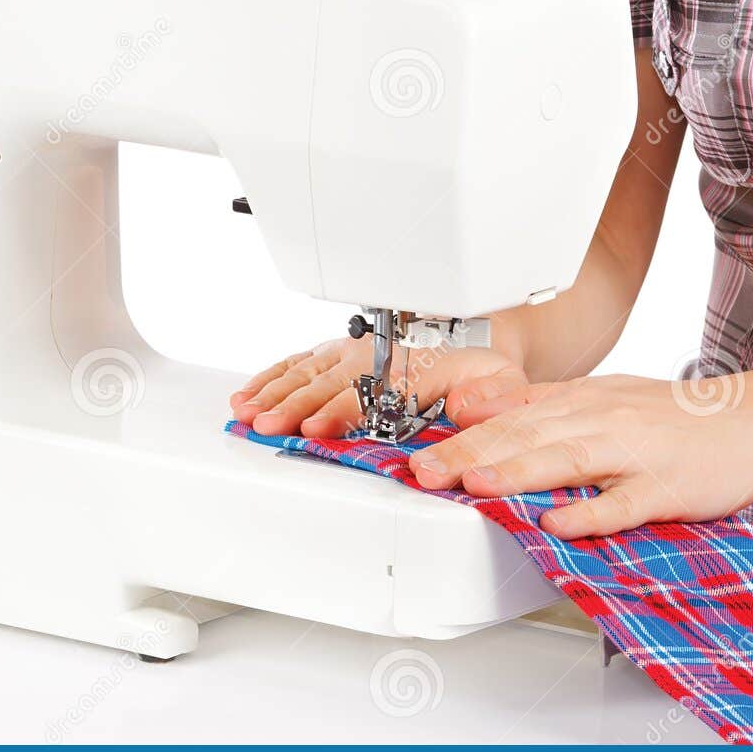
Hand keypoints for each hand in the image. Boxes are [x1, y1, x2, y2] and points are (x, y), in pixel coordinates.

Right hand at [230, 336, 523, 438]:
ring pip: (306, 372)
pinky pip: (298, 361)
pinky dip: (269, 377)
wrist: (476, 323)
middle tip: (265, 425)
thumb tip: (467, 405)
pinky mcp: (335, 350)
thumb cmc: (483, 363)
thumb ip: (494, 396)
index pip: (371, 393)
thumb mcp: (506, 380)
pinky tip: (246, 396)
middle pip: (327, 383)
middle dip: (292, 405)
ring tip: (246, 414)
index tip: (316, 427)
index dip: (341, 412)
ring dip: (273, 393)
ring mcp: (351, 351)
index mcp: (413, 368)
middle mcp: (375, 356)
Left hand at [412, 372, 752, 538]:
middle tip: (425, 473)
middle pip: (527, 435)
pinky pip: (624, 503)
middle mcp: (602, 419)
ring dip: (519, 473)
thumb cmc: (672, 417)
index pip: (510, 415)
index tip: (416, 452)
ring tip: (475, 486)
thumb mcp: (598, 396)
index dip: (461, 435)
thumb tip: (468, 407)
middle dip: (471, 454)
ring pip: (567, 460)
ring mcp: (635, 454)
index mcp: (582, 400)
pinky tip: (560, 524)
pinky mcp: (667, 488)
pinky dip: (592, 513)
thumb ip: (533, 403)